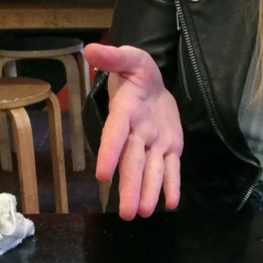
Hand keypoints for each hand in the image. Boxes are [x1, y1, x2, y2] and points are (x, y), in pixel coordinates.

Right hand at [84, 44, 182, 219]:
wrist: (153, 84)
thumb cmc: (137, 72)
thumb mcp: (131, 58)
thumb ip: (115, 57)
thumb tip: (91, 49)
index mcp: (125, 113)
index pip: (115, 134)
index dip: (109, 152)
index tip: (102, 174)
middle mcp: (137, 134)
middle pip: (132, 163)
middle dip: (129, 187)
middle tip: (126, 213)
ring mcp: (154, 144)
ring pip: (150, 171)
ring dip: (147, 192)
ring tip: (143, 213)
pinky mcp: (170, 148)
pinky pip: (171, 169)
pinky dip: (171, 186)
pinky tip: (171, 204)